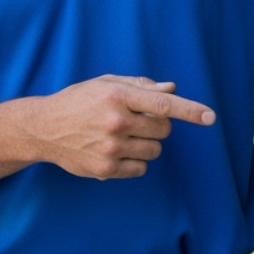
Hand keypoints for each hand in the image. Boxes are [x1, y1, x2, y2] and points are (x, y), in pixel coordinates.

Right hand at [32, 75, 215, 180]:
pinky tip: (115, 152)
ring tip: (122, 137)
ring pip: (155, 151)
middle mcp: (116, 121)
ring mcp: (111, 147)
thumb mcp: (105, 83)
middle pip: (163, 129)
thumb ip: (140, 86)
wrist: (43, 128)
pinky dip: (135, 162)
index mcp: (118, 95)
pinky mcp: (106, 168)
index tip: (210, 117)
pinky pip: (141, 169)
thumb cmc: (77, 101)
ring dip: (146, 144)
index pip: (163, 104)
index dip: (190, 111)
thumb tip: (172, 89)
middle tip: (136, 121)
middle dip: (157, 126)